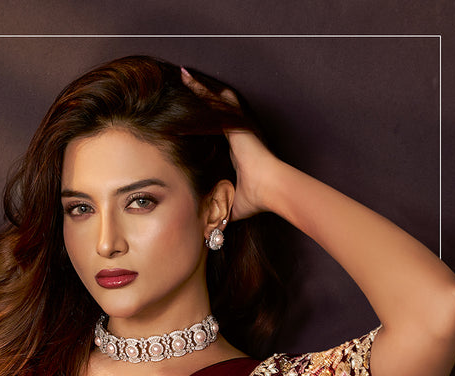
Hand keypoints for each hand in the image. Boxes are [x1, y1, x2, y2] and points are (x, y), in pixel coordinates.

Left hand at [180, 67, 279, 219]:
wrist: (271, 188)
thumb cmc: (256, 198)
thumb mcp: (232, 204)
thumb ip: (220, 209)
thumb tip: (210, 223)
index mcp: (235, 152)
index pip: (215, 133)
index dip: (203, 122)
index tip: (190, 115)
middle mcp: (235, 136)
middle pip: (213, 113)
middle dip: (199, 98)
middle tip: (182, 84)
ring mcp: (236, 129)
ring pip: (214, 104)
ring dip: (199, 89)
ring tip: (184, 74)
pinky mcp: (236, 125)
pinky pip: (217, 103)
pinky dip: (204, 92)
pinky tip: (191, 79)